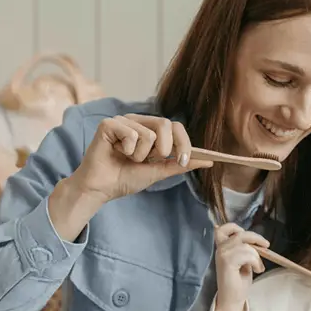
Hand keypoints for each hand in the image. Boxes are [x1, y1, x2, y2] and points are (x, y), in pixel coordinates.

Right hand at [70, 114, 212, 203]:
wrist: (102, 189)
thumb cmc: (126, 178)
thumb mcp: (159, 171)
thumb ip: (180, 164)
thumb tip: (208, 161)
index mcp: (151, 130)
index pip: (176, 126)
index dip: (184, 143)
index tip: (184, 161)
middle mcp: (138, 121)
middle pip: (165, 124)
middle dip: (164, 149)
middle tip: (149, 160)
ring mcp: (123, 121)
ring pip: (148, 134)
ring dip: (140, 155)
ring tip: (127, 158)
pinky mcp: (109, 124)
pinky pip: (130, 134)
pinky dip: (127, 150)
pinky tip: (116, 152)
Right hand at [213, 223, 269, 310]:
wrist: (232, 299)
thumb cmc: (237, 281)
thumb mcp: (243, 261)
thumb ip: (244, 249)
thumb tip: (255, 241)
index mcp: (221, 248)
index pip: (223, 229)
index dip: (236, 227)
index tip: (249, 236)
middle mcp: (220, 249)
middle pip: (240, 234)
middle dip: (255, 238)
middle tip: (266, 246)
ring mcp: (222, 255)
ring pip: (246, 245)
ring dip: (256, 256)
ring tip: (258, 266)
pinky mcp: (227, 262)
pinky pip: (247, 254)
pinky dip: (255, 261)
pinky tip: (257, 270)